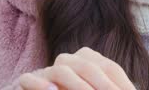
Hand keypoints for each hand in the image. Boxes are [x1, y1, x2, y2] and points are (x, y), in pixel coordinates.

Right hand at [18, 47, 135, 89]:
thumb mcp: (93, 88)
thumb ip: (110, 88)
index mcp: (88, 60)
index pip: (109, 67)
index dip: (122, 82)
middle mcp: (68, 61)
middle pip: (88, 66)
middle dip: (104, 84)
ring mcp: (47, 70)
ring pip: (62, 70)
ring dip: (77, 84)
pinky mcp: (26, 81)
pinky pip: (29, 78)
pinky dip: (39, 84)